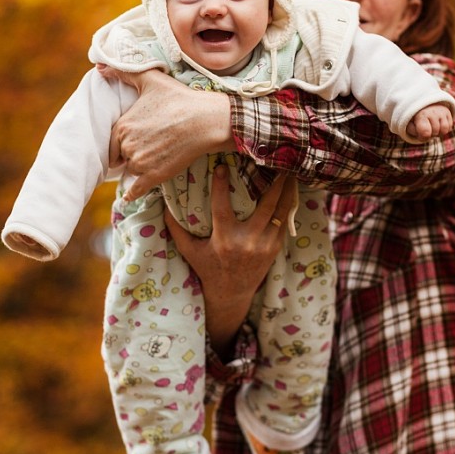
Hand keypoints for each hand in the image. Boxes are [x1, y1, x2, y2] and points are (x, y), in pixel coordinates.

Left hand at [107, 68, 233, 199]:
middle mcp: (128, 147)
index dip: (123, 140)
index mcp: (122, 126)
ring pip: (132, 170)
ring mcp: (141, 163)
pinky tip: (128, 198)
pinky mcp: (155, 176)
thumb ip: (123, 73)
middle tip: (151, 144)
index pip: (113, 140)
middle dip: (132, 152)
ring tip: (157, 155)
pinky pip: (135, 190)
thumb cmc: (180, 98)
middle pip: (122, 156)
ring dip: (139, 167)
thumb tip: (99, 66)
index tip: (136, 137)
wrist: (206, 120)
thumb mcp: (151, 80)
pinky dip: (131, 194)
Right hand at [164, 164, 296, 358]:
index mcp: (224, 239)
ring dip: (287, 188)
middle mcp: (247, 241)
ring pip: (280, 210)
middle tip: (275, 159)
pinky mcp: (275, 247)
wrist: (231, 294)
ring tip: (290, 168)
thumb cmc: (207, 268)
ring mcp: (265, 244)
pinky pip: (285, 221)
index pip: (222, 205)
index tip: (222, 165)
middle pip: (266, 203)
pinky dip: (288, 204)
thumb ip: (176, 228)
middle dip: (273, 180)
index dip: (221, 184)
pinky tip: (291, 188)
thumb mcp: (189, 250)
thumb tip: (163, 202)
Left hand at [407, 103, 453, 139]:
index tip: (420, 134)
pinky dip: (443, 130)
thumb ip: (412, 130)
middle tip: (425, 128)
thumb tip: (422, 133)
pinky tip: (437, 125)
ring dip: (438, 133)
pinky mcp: (448, 113)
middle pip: (435, 132)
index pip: (426, 132)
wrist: (423, 104)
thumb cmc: (415, 117)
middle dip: (430, 134)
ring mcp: (442, 112)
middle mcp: (433, 112)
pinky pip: (449, 128)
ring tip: (432, 128)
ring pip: (444, 130)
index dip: (423, 137)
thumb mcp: (409, 123)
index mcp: (422, 114)